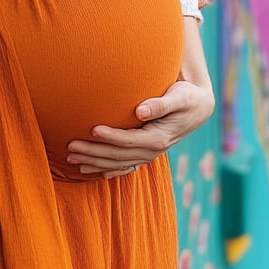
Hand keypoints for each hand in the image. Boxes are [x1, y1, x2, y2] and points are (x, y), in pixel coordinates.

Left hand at [66, 79, 214, 179]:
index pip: (129, 140)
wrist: (198, 108)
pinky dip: (108, 169)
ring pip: (117, 163)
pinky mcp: (146, 153)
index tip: (92, 129)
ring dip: (94, 162)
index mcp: (159, 138)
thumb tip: (139, 111)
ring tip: (71, 160)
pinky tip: (93, 171)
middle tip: (70, 147)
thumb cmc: (187, 97)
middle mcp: (153, 151)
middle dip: (93, 152)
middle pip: (118, 155)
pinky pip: (125, 166)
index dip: (110, 136)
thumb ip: (160, 104)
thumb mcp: (179, 98)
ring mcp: (149, 155)